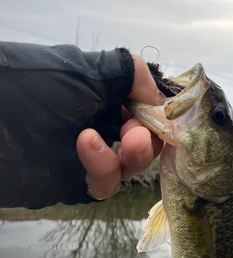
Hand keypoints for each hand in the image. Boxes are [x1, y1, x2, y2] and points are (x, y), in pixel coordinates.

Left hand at [77, 54, 165, 199]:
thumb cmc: (39, 85)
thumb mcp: (91, 69)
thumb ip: (130, 73)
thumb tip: (157, 97)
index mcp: (110, 99)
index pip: (151, 113)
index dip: (162, 116)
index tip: (165, 116)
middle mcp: (106, 127)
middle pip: (148, 142)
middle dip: (149, 137)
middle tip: (138, 131)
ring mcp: (95, 156)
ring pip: (133, 166)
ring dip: (135, 153)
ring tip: (125, 138)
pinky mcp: (81, 181)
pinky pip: (107, 184)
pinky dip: (104, 168)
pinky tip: (89, 144)